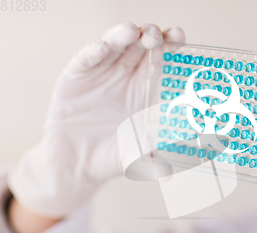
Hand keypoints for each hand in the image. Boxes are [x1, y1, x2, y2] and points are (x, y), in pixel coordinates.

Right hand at [8, 23, 184, 217]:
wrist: (78, 164)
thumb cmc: (115, 156)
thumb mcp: (137, 158)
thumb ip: (153, 163)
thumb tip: (170, 177)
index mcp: (148, 87)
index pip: (163, 59)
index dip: (172, 45)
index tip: (180, 36)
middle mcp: (128, 75)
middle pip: (142, 46)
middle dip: (151, 37)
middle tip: (156, 37)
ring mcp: (102, 72)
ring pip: (115, 45)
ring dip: (123, 35)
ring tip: (131, 32)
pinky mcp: (77, 76)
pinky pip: (86, 59)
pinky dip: (93, 52)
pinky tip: (101, 48)